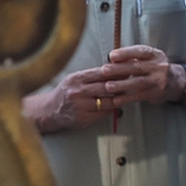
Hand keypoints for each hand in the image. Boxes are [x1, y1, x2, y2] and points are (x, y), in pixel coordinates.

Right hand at [25, 46, 178, 133]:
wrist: (50, 111)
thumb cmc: (67, 92)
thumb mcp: (76, 79)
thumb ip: (93, 75)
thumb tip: (117, 68)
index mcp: (77, 78)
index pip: (102, 72)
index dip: (118, 72)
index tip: (130, 70)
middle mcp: (78, 91)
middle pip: (107, 86)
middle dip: (122, 85)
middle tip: (135, 82)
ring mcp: (80, 106)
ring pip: (108, 101)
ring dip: (120, 98)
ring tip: (130, 94)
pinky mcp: (83, 118)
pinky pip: (103, 113)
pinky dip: (112, 109)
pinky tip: (119, 106)